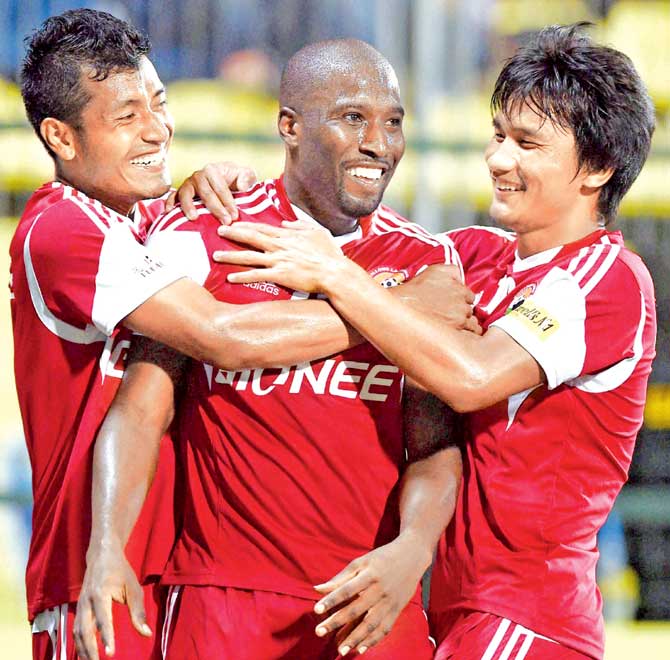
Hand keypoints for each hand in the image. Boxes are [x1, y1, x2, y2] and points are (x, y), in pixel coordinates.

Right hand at [73, 547, 150, 658]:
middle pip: (85, 630)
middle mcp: (86, 601)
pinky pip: (75, 630)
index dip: (107, 637)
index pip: (103, 620)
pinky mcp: (78, 609)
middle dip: (91, 650)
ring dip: (83, 650)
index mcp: (100, 593)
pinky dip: (79, 644)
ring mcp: (79, 605)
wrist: (101, 556)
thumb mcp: (133, 588)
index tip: (110, 654)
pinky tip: (86, 655)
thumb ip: (138, 612)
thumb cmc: (121, 571)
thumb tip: (146, 634)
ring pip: (77, 633)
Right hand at [165, 161, 257, 223]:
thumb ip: (247, 177)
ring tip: (194, 218)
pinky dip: (169, 204)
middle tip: (225, 222)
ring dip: (189, 206)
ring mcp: (187, 184)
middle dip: (216, 209)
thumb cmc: (235, 179)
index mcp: (212, 170)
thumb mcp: (246, 175)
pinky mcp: (180, 193)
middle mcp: (198, 176)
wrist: (224, 179)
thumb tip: (242, 187)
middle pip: (206, 193)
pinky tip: (169, 214)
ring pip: (186, 194)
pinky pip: (172, 198)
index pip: (220, 187)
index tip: (234, 216)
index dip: (228, 202)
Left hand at [213, 220, 348, 292]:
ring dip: (231, 255)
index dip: (246, 224)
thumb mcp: (318, 232)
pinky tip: (230, 278)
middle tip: (219, 231)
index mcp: (288, 236)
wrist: (335, 273)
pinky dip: (242, 276)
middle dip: (233, 233)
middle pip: (251, 238)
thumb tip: (284, 223)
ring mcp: (278, 261)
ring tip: (216, 255)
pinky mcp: (280, 276)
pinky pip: (257, 275)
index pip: (263, 228)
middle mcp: (280, 246)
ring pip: (249, 256)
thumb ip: (299, 226)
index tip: (234, 222)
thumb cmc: (329, 254)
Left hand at [312, 535, 429, 655]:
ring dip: (355, 638)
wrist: (412, 555)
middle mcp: (380, 589)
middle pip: (356, 609)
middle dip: (336, 622)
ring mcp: (390, 602)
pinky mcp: (398, 610)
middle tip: (319, 632)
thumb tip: (317, 589)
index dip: (332, 600)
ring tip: (340, 650)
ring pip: (371, 623)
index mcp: (369, 574)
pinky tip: (361, 649)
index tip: (316, 610)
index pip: (347, 589)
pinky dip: (373, 640)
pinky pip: (385, 628)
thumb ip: (340, 577)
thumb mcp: (361, 561)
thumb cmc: (382, 557)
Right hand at [399, 265, 481, 333]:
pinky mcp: (451, 335)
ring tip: (452, 326)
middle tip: (451, 315)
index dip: (462, 301)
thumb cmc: (415, 290)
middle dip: (463, 313)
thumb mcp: (435, 270)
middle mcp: (462, 307)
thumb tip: (462, 277)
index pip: (470, 298)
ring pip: (471, 327)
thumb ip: (453, 271)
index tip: (455, 303)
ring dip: (465, 326)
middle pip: (470, 312)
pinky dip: (463, 337)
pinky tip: (454, 336)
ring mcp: (458, 322)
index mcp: (461, 291)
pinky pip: (466, 338)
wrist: (400, 306)